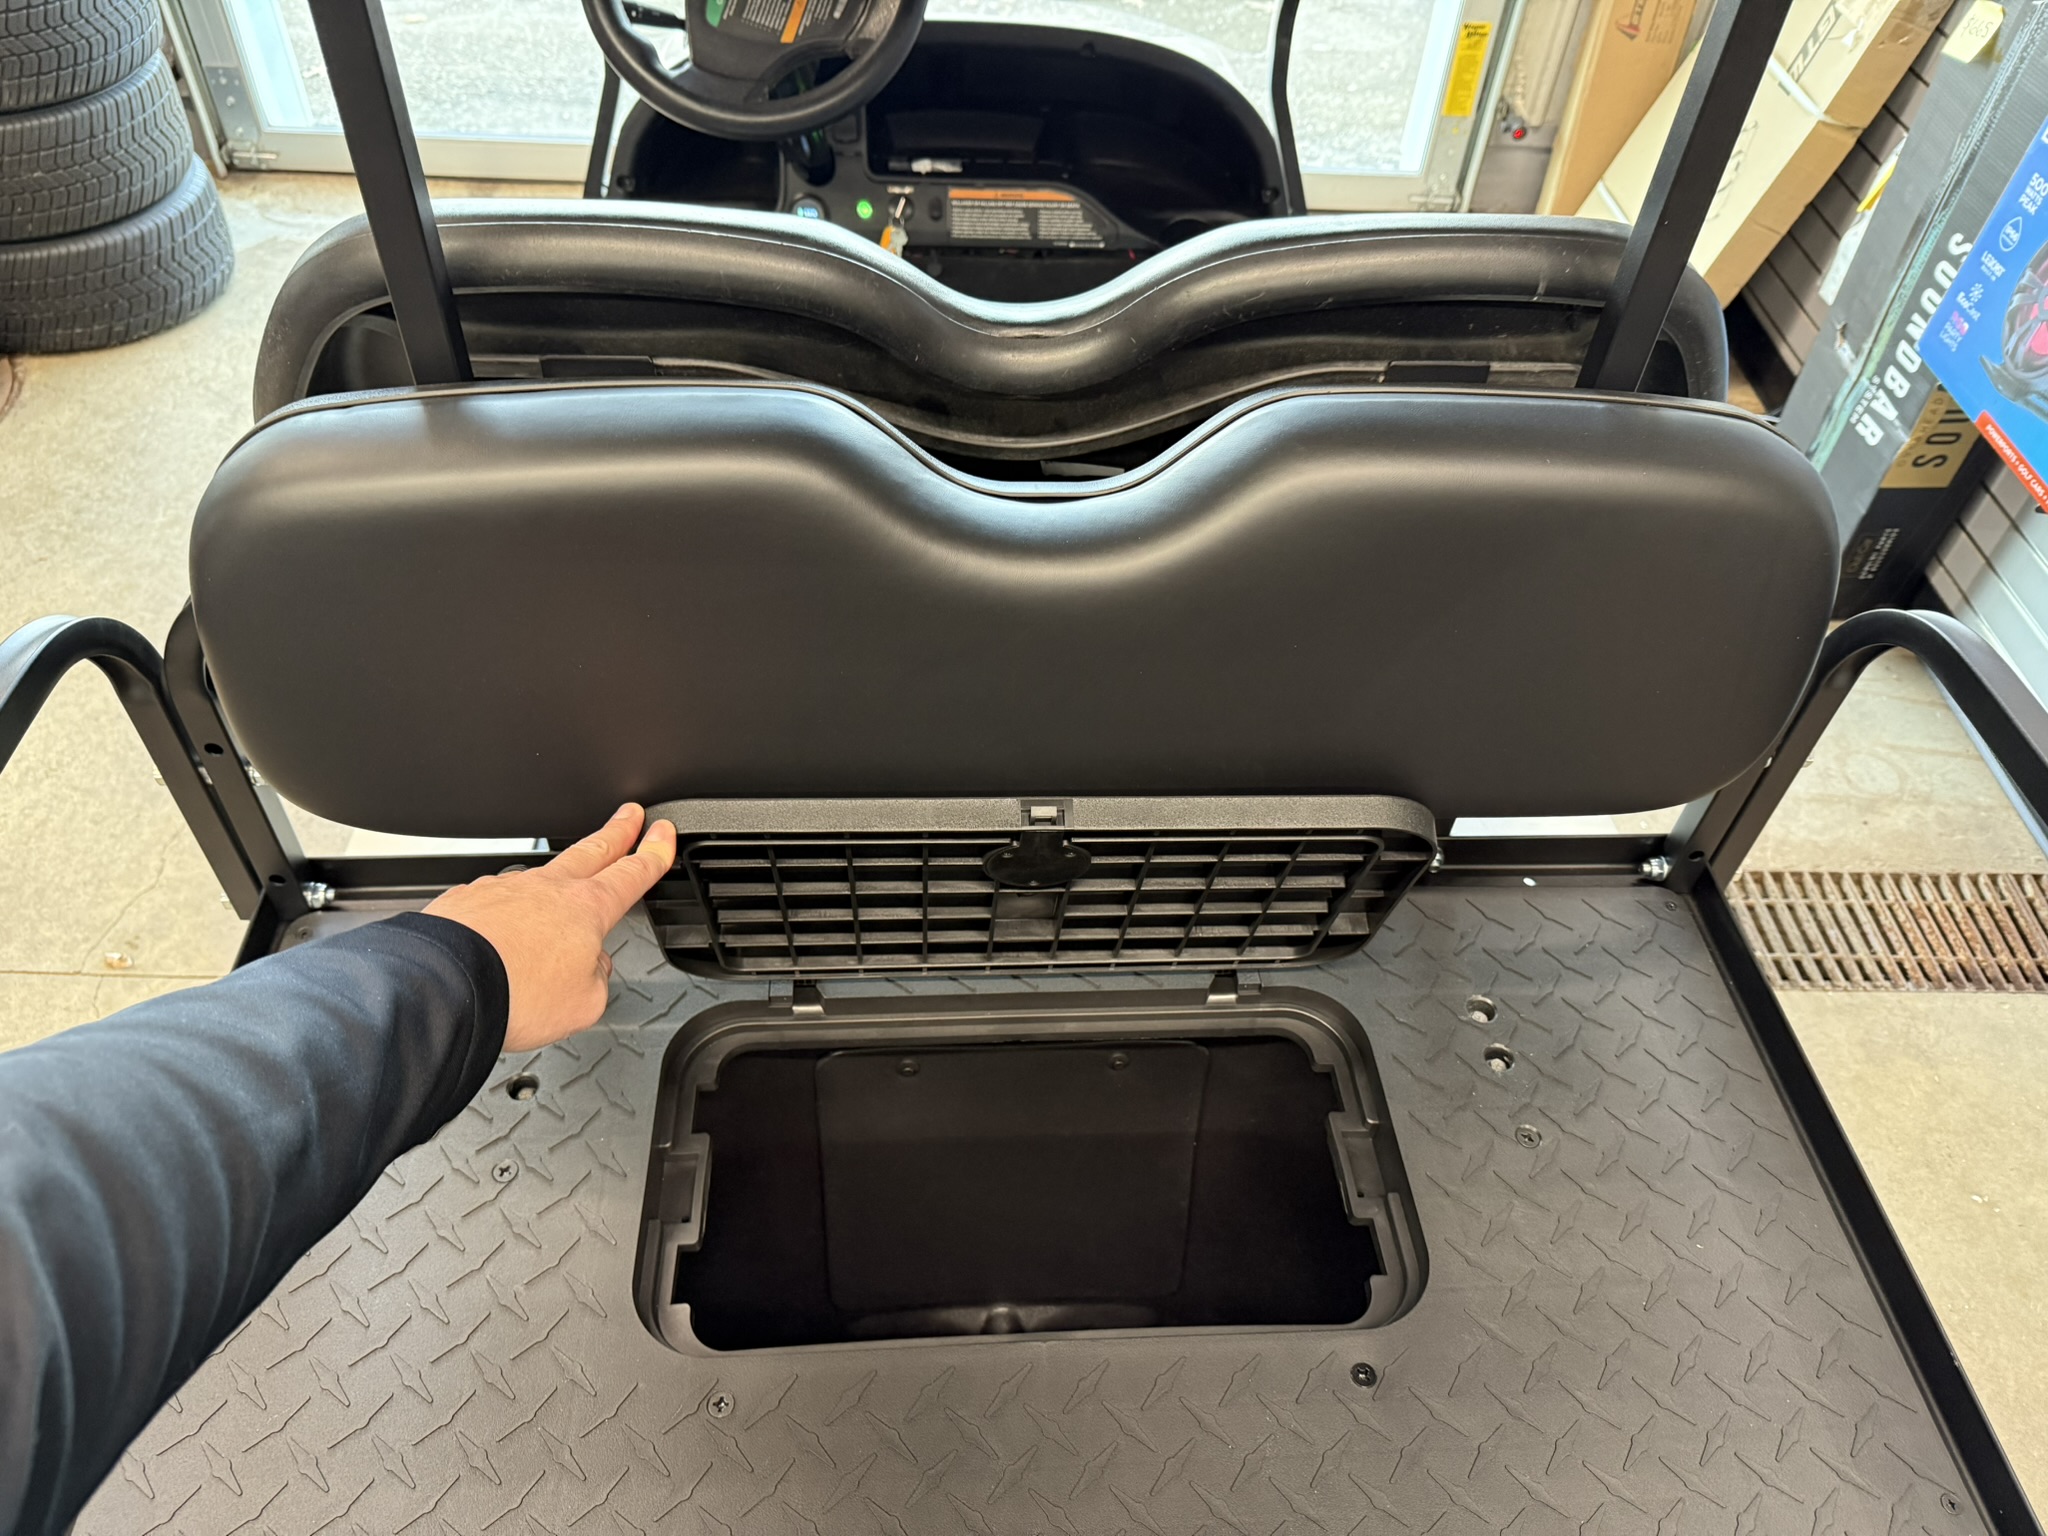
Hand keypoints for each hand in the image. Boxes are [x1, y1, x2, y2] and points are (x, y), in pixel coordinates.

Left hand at [425, 804, 677, 1053]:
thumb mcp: (584, 1004)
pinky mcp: (465, 901)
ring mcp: (503, 890)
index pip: (632, 873)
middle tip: (629, 814)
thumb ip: (595, 980)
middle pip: (591, 850)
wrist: (443, 987)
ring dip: (558, 873)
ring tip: (563, 883)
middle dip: (616, 831)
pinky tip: (502, 926)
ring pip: (540, 874)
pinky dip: (505, 908)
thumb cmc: (514, 994)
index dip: (653, 852)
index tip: (661, 834)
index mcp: (586, 909)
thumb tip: (588, 968)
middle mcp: (546, 890)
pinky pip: (495, 899)